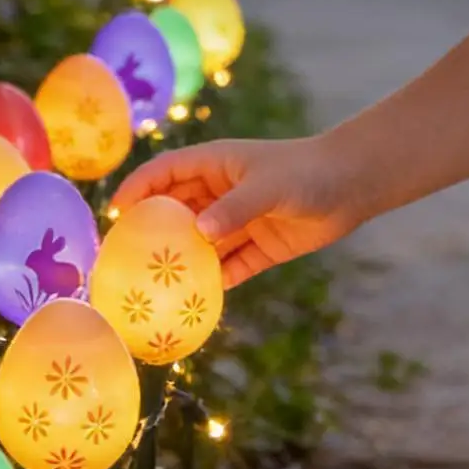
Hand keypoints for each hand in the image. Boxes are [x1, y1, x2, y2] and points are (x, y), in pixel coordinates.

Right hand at [110, 134, 360, 287]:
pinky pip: (229, 268)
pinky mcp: (259, 248)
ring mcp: (239, 222)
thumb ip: (234, 209)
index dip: (137, 189)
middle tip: (124, 258)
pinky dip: (213, 283)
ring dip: (180, 263)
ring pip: (200, 244)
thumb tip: (199, 233)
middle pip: (175, 212)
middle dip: (150, 231)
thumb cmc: (308, 172)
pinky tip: (195, 302)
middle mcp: (221, 193)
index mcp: (215, 165)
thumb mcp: (268, 186)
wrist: (354, 185)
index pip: (165, 173)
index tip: (114, 212)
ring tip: (152, 288)